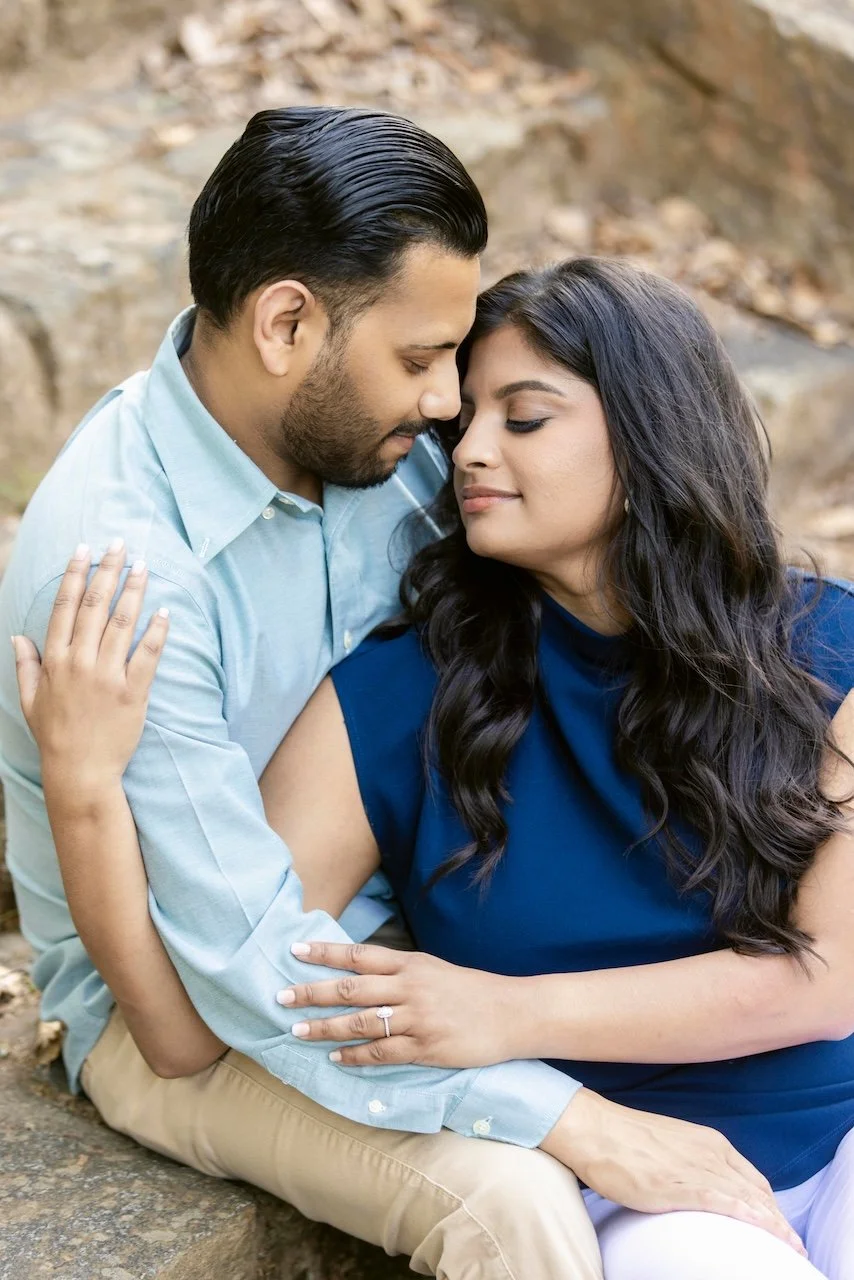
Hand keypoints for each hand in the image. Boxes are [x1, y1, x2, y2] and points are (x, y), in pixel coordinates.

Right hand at [13, 541, 168, 790]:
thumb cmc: (56, 736)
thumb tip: (18, 637)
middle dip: (108, 570)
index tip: (85, 549)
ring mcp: (107, 676)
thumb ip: (26, 666)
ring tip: (144, 565)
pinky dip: (156, 631)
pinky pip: (147, 654)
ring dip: (134, 590)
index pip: (65, 606)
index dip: (75, 574)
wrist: (81, 772)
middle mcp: (80, 662)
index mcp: (55, 660)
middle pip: (95, 606)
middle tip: (120, 544)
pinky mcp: (133, 692)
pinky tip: (164, 610)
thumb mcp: (31, 700)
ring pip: (122, 623)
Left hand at [279, 940, 519, 1066]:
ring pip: (360, 1022)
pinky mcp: (426, 1048)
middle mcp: (409, 988)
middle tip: (280, 996)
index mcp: (410, 964)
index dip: (325, 953)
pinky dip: (356, 1055)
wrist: (512, 1013)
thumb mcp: (433, 969)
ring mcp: (417, 1019)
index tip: (294, 951)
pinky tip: (336, 1058)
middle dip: (312, 993)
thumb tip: (359, 972)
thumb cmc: (471, 990)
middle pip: (350, 989)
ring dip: (325, 1027)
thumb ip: (399, 971)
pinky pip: (383, 1053)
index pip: (358, 955)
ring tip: (296, 1031)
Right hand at [543, 1089, 806, 1256]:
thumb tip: (702, 1184)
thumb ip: (693, 1161)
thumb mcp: (671, 1144)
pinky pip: (723, 1202)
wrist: (594, 1129)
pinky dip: (747, 1216)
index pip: (753, 1178)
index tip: (778, 1224)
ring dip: (772, 1224)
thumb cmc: (624, 1138)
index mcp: (709, 1141)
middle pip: (757, 1191)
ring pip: (747, 1199)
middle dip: (778, 1219)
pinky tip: (761, 1229)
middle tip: (792, 1243)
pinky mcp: (678, 1184)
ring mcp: (695, 1168)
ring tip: (788, 1247)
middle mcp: (709, 1152)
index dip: (769, 1204)